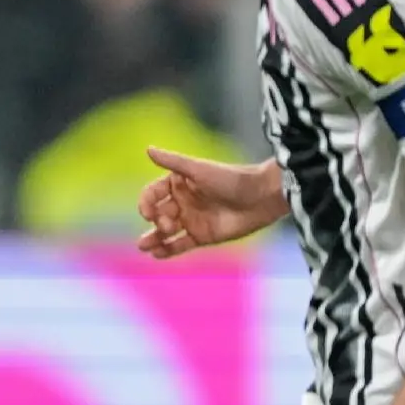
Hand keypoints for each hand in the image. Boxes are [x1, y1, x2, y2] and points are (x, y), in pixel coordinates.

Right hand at [136, 148, 285, 258]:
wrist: (261, 197)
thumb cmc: (230, 179)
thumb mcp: (198, 169)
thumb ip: (172, 162)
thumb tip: (148, 150)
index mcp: (178, 183)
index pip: (152, 194)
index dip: (145, 202)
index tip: (147, 212)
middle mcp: (182, 202)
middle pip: (158, 213)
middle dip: (156, 221)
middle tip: (165, 225)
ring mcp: (191, 220)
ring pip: (165, 231)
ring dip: (154, 238)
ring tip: (143, 247)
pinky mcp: (202, 236)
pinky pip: (180, 244)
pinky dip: (168, 249)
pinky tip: (156, 254)